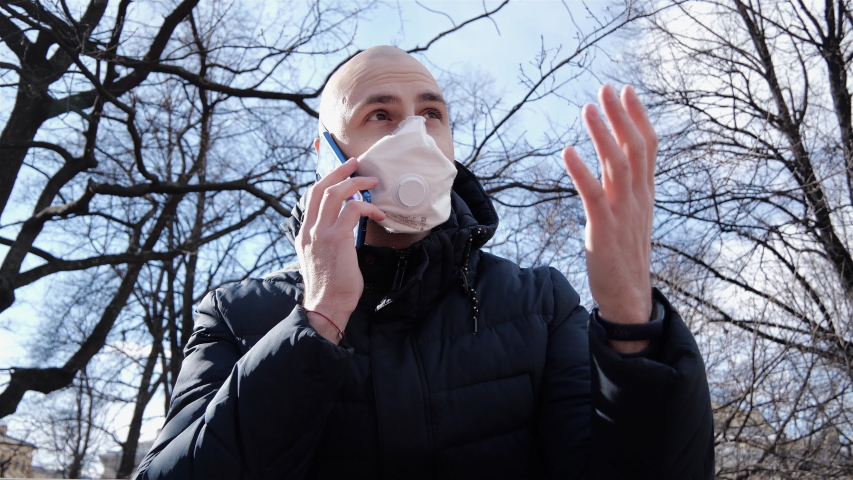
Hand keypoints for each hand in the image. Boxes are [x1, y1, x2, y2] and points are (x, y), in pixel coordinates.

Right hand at [296, 158, 384, 342]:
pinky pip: (352, 209)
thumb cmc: (329, 287)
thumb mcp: (321, 259)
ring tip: (372, 182)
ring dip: (357, 183)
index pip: (312, 197)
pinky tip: (378, 214)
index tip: (341, 173)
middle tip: (355, 164)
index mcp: (304, 234)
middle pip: (322, 188)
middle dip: (340, 171)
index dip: (327, 180)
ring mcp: (321, 233)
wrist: (325, 307)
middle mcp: (309, 230)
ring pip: (336, 193)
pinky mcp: (337, 238)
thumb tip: (345, 230)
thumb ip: (326, 242)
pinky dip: (367, 207)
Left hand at [561, 85, 655, 351]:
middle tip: (606, 88)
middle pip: (634, 149)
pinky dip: (582, 171)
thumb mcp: (630, 215)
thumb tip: (610, 159)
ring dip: (602, 135)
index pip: (647, 148)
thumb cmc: (625, 254)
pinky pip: (593, 195)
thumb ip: (623, 187)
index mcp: (645, 194)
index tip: (627, 91)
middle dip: (620, 116)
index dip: (638, 118)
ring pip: (616, 166)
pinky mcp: (604, 230)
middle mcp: (638, 199)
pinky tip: (568, 152)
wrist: (629, 296)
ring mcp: (623, 214)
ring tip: (588, 108)